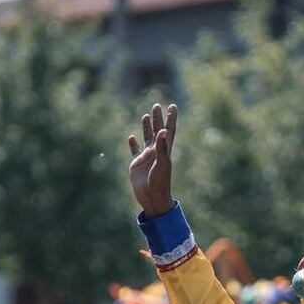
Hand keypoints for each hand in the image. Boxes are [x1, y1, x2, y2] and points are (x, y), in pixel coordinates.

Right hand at [127, 103, 177, 217]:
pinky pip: (134, 151)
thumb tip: (164, 130)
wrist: (152, 197)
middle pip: (158, 131)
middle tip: (156, 105)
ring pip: (146, 138)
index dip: (171, 118)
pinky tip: (131, 137)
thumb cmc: (160, 181)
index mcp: (164, 150)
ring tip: (145, 115)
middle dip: (158, 118)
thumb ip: (162, 147)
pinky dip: (133, 144)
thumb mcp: (162, 163)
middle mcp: (156, 151)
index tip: (172, 106)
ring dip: (146, 127)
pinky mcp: (136, 164)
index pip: (169, 130)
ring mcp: (146, 157)